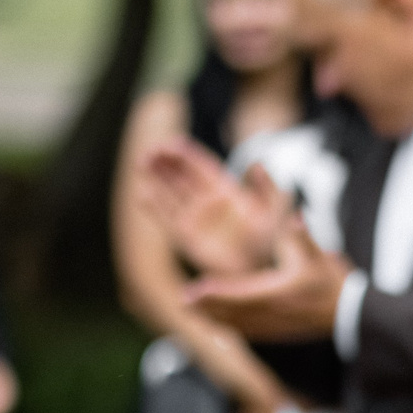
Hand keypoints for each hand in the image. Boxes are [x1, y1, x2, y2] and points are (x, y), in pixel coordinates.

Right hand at [137, 142, 285, 276]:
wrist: (259, 269)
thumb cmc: (268, 240)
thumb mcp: (271, 211)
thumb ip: (266, 187)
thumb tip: (258, 161)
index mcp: (225, 189)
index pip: (201, 165)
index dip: (186, 154)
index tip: (172, 143)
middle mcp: (206, 201)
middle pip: (181, 175)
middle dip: (166, 161)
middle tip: (151, 150)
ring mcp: (196, 218)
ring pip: (171, 192)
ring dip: (156, 178)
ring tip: (142, 162)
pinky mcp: (188, 237)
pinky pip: (168, 219)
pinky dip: (155, 208)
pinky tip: (143, 195)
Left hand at [187, 213, 349, 342]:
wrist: (351, 314)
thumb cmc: (332, 282)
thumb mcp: (320, 256)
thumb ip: (303, 237)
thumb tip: (296, 219)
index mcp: (281, 292)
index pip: (241, 294)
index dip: (218, 293)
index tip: (196, 290)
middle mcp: (275, 313)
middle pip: (234, 312)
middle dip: (208, 307)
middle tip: (183, 302)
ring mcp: (276, 326)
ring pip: (239, 325)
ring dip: (215, 319)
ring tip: (193, 313)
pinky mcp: (279, 334)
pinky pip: (250, 334)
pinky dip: (231, 330)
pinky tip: (217, 328)